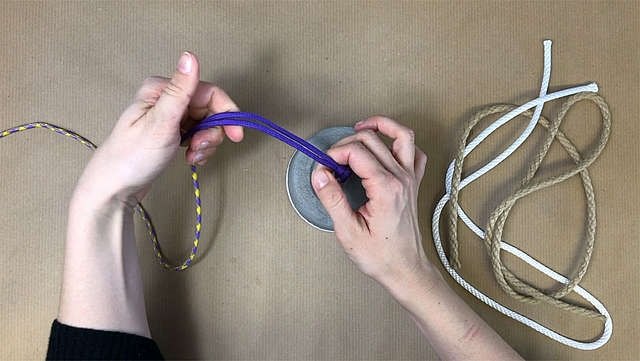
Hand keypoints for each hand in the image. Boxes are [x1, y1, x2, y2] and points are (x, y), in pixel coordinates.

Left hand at [75, 52, 242, 204]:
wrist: (114, 188)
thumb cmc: (133, 157)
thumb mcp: (161, 123)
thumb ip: (180, 90)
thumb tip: (191, 56)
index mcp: (163, 90)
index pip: (209, 92)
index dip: (226, 112)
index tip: (235, 135)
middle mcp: (167, 99)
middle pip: (210, 110)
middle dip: (212, 132)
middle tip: (200, 148)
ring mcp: (170, 117)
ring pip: (206, 125)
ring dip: (206, 143)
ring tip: (192, 156)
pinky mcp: (171, 134)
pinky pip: (198, 136)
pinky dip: (200, 149)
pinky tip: (190, 159)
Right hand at [311, 116, 427, 289]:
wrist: (406, 269)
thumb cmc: (380, 256)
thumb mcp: (348, 232)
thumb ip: (332, 199)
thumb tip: (320, 175)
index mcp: (385, 188)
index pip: (355, 152)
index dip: (334, 155)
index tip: (322, 169)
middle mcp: (401, 177)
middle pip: (371, 139)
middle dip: (346, 144)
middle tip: (331, 161)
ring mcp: (410, 178)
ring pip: (401, 135)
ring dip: (381, 125)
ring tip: (360, 127)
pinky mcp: (413, 183)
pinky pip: (414, 151)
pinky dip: (400, 142)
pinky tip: (385, 148)